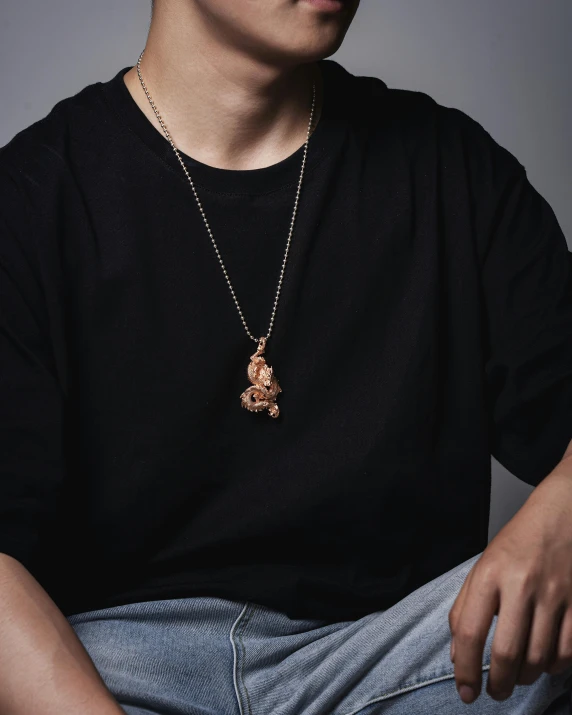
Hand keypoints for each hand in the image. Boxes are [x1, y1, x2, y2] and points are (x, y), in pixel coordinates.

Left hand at [448, 467, 571, 703]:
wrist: (564, 513)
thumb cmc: (519, 542)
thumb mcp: (482, 567)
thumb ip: (464, 609)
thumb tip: (457, 655)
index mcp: (489, 574)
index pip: (469, 632)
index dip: (465, 669)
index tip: (465, 691)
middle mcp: (521, 585)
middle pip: (507, 653)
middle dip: (498, 684)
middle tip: (494, 692)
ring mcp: (554, 596)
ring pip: (538, 659)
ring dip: (525, 677)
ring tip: (516, 675)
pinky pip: (567, 652)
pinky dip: (553, 666)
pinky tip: (543, 661)